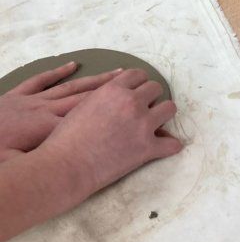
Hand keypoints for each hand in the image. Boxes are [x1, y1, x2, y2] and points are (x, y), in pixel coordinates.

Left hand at [0, 62, 124, 159]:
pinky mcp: (15, 96)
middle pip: (88, 97)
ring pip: (71, 87)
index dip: (115, 110)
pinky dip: (58, 72)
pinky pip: (40, 81)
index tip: (135, 106)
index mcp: (48, 129)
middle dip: (115, 90)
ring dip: (96, 80)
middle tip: (140, 82)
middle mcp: (46, 111)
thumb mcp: (18, 166)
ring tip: (120, 72)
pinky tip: (73, 65)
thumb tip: (65, 170)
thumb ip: (43, 164)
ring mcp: (32, 100)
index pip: (88, 117)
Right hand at [39, 68, 180, 198]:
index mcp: (114, 90)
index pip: (138, 75)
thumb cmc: (65, 138)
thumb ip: (104, 96)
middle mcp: (132, 103)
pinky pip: (172, 143)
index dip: (138, 84)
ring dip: (162, 115)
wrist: (65, 166)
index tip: (136, 92)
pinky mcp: (148, 148)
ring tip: (154, 124)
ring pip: (170, 108)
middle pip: (156, 88)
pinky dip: (169, 146)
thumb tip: (119, 93)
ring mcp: (143, 125)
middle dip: (150, 98)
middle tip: (142, 110)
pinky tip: (164, 147)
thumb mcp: (82, 105)